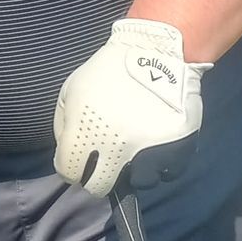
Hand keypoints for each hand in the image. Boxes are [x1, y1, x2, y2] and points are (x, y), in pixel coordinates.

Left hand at [52, 19, 205, 198]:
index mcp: (84, 132)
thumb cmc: (108, 71)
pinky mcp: (177, 150)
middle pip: (98, 187)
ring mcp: (149, 152)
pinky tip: (155, 147)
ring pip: (137, 182)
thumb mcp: (71, 90)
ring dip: (132, 170)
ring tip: (134, 152)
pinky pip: (167, 173)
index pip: (69, 173)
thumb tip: (69, 154)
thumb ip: (64, 126)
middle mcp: (116, 149)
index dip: (70, 167)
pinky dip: (161, 164)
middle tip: (103, 165)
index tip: (79, 160)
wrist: (156, 52)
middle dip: (96, 178)